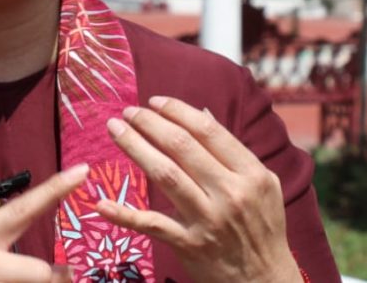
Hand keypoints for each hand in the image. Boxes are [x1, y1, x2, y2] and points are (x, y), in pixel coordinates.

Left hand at [98, 96, 300, 282]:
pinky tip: (101, 202)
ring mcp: (209, 219)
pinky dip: (124, 214)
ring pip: (165, 175)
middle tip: (128, 111)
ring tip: (115, 130)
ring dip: (135, 148)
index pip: (208, 131)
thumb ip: (232, 150)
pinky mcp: (189, 244)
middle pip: (182, 147)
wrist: (265, 280)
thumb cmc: (261, 226)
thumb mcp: (261, 184)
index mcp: (251, 174)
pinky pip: (152, 224)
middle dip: (150, 123)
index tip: (154, 101)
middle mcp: (231, 193)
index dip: (178, 111)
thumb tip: (202, 112)